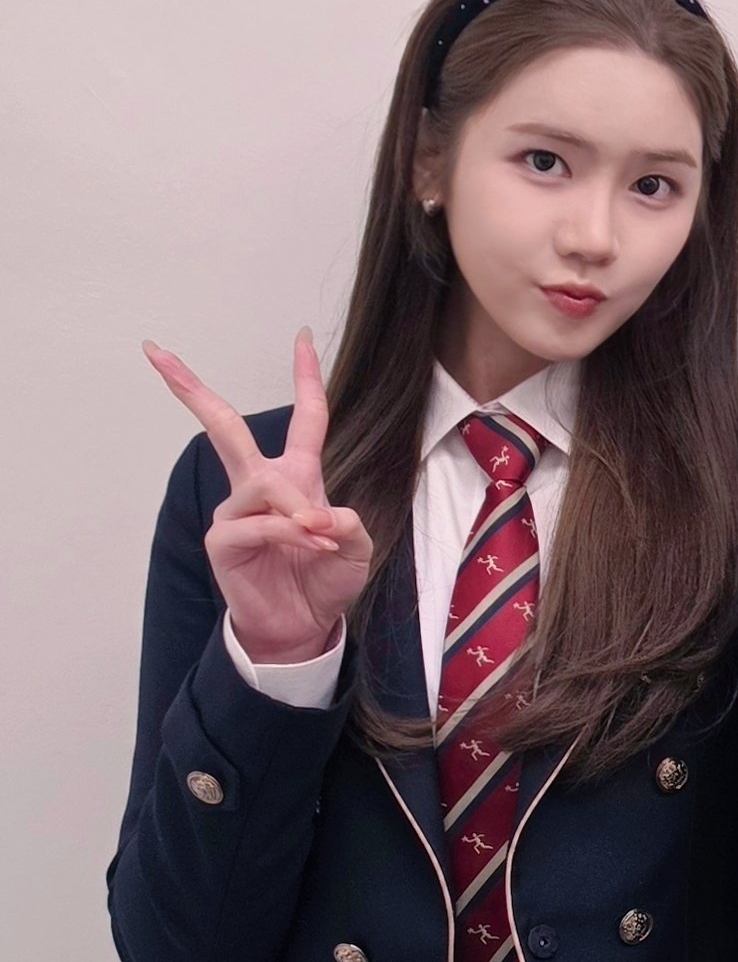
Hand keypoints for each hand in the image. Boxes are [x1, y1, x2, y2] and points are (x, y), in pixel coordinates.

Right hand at [145, 331, 371, 667]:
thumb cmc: (325, 580)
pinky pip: (258, 523)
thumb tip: (320, 513)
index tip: (300, 337)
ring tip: (320, 537)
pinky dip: (288, 532)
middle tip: (156, 351)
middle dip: (190, 387)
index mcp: (296, 475)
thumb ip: (349, 524)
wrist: (304, 624)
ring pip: (263, 484)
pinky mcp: (223, 539)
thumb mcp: (355, 549)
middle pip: (224, 426)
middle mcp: (259, 486)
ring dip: (298, 508)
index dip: (305, 378)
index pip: (305, 418)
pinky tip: (308, 545)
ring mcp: (236, 511)